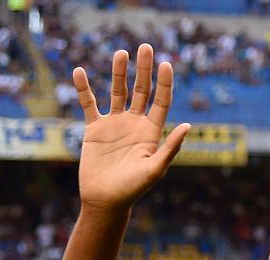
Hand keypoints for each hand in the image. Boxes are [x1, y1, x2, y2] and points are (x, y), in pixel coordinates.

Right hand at [72, 44, 190, 212]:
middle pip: (142, 90)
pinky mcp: (94, 129)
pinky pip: (89, 104)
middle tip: (145, 47)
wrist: (105, 201)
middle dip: (144, 70)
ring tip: (120, 53)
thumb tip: (188, 125)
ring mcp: (115, 124)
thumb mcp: (154, 169)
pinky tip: (80, 72)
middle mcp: (135, 124)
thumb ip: (170, 148)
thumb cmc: (133, 190)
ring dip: (118, 72)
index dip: (164, 83)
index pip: (161, 102)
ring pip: (118, 92)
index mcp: (152, 132)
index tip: (166, 64)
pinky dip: (84, 89)